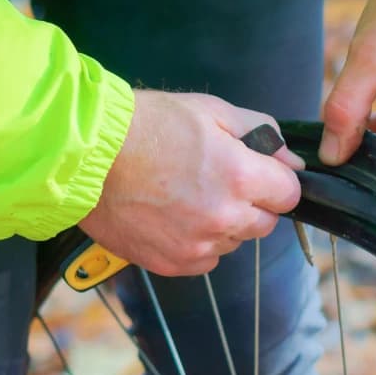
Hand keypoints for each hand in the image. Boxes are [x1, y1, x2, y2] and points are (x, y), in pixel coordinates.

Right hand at [79, 90, 303, 276]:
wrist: (83, 155)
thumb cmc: (145, 125)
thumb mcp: (210, 111)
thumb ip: (262, 134)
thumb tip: (292, 161)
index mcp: (240, 177)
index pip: (289, 194)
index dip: (276, 181)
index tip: (258, 173)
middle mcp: (224, 217)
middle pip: (266, 223)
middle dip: (252, 203)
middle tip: (216, 180)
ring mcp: (198, 245)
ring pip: (235, 242)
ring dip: (224, 224)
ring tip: (187, 195)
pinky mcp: (174, 263)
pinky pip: (206, 259)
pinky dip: (198, 242)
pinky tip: (172, 216)